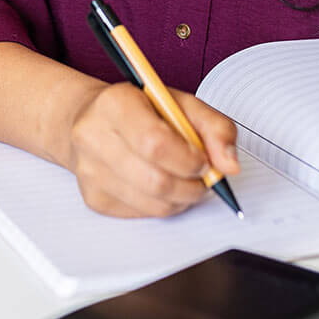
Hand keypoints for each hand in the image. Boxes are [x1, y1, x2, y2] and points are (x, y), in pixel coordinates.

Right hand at [63, 82, 240, 217]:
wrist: (93, 119)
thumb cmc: (142, 110)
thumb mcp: (181, 104)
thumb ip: (215, 128)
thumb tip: (230, 166)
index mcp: (115, 104)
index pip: (154, 143)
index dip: (188, 159)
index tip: (204, 160)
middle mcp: (93, 137)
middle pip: (155, 180)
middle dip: (192, 186)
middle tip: (203, 177)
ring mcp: (89, 171)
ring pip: (153, 204)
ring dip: (182, 198)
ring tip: (186, 181)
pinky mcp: (93, 197)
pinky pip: (142, 214)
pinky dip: (163, 205)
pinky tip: (161, 186)